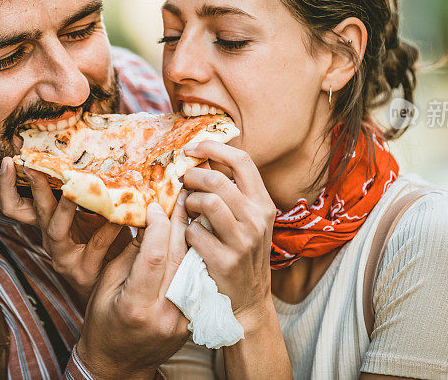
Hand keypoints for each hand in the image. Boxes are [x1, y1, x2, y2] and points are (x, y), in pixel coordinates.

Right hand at [0, 157, 129, 304]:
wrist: (113, 283)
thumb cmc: (103, 242)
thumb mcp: (89, 216)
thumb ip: (86, 194)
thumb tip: (94, 156)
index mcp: (46, 223)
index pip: (15, 205)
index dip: (5, 185)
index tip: (7, 160)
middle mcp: (49, 238)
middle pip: (30, 212)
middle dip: (33, 186)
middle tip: (34, 164)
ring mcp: (63, 256)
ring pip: (57, 228)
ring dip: (66, 206)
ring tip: (76, 187)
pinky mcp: (83, 270)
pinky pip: (96, 244)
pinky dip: (109, 227)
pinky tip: (121, 215)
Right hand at [77, 202, 190, 378]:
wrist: (119, 364)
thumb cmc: (103, 322)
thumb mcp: (106, 286)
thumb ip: (129, 254)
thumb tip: (149, 219)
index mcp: (136, 305)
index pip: (155, 255)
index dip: (158, 224)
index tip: (155, 204)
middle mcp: (163, 314)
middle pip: (179, 256)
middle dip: (180, 221)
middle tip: (182, 193)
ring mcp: (182, 320)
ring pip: (193, 265)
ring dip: (193, 234)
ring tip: (194, 207)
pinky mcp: (192, 320)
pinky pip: (197, 280)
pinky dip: (196, 255)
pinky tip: (197, 235)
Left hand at [181, 140, 276, 329]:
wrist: (248, 300)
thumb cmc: (242, 253)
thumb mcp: (248, 220)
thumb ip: (232, 192)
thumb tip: (203, 158)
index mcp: (263, 204)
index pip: (242, 161)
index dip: (215, 148)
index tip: (193, 147)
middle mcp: (257, 219)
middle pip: (218, 180)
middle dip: (193, 177)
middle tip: (184, 183)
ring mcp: (243, 241)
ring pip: (206, 202)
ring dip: (189, 203)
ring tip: (188, 210)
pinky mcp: (225, 260)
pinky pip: (194, 232)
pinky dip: (186, 231)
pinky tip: (190, 238)